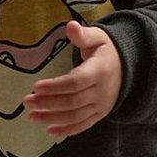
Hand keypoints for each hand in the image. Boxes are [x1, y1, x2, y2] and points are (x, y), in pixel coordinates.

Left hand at [23, 22, 121, 137]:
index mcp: (99, 71)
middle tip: (26, 101)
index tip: (35, 86)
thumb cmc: (106, 51)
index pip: (75, 82)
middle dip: (48, 103)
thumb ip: (83, 35)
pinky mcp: (99, 115)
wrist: (129, 69)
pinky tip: (49, 131)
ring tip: (31, 116)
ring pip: (75, 116)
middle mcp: (101, 92)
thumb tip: (71, 26)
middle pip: (72, 101)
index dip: (55, 86)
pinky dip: (66, 130)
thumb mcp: (98, 38)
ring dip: (52, 118)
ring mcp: (100, 106)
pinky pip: (83, 125)